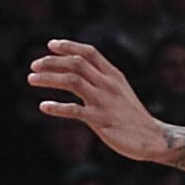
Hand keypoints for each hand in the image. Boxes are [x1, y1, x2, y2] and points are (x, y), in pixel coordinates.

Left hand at [28, 40, 164, 161]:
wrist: (153, 139)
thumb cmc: (134, 117)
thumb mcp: (122, 92)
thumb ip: (102, 81)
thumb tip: (81, 74)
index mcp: (114, 75)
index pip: (88, 52)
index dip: (68, 46)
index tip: (50, 46)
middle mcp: (108, 85)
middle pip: (75, 63)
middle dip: (51, 62)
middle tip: (34, 66)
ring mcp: (104, 102)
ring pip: (71, 81)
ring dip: (48, 78)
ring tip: (31, 79)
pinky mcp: (101, 121)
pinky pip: (74, 110)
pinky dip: (56, 107)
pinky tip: (44, 106)